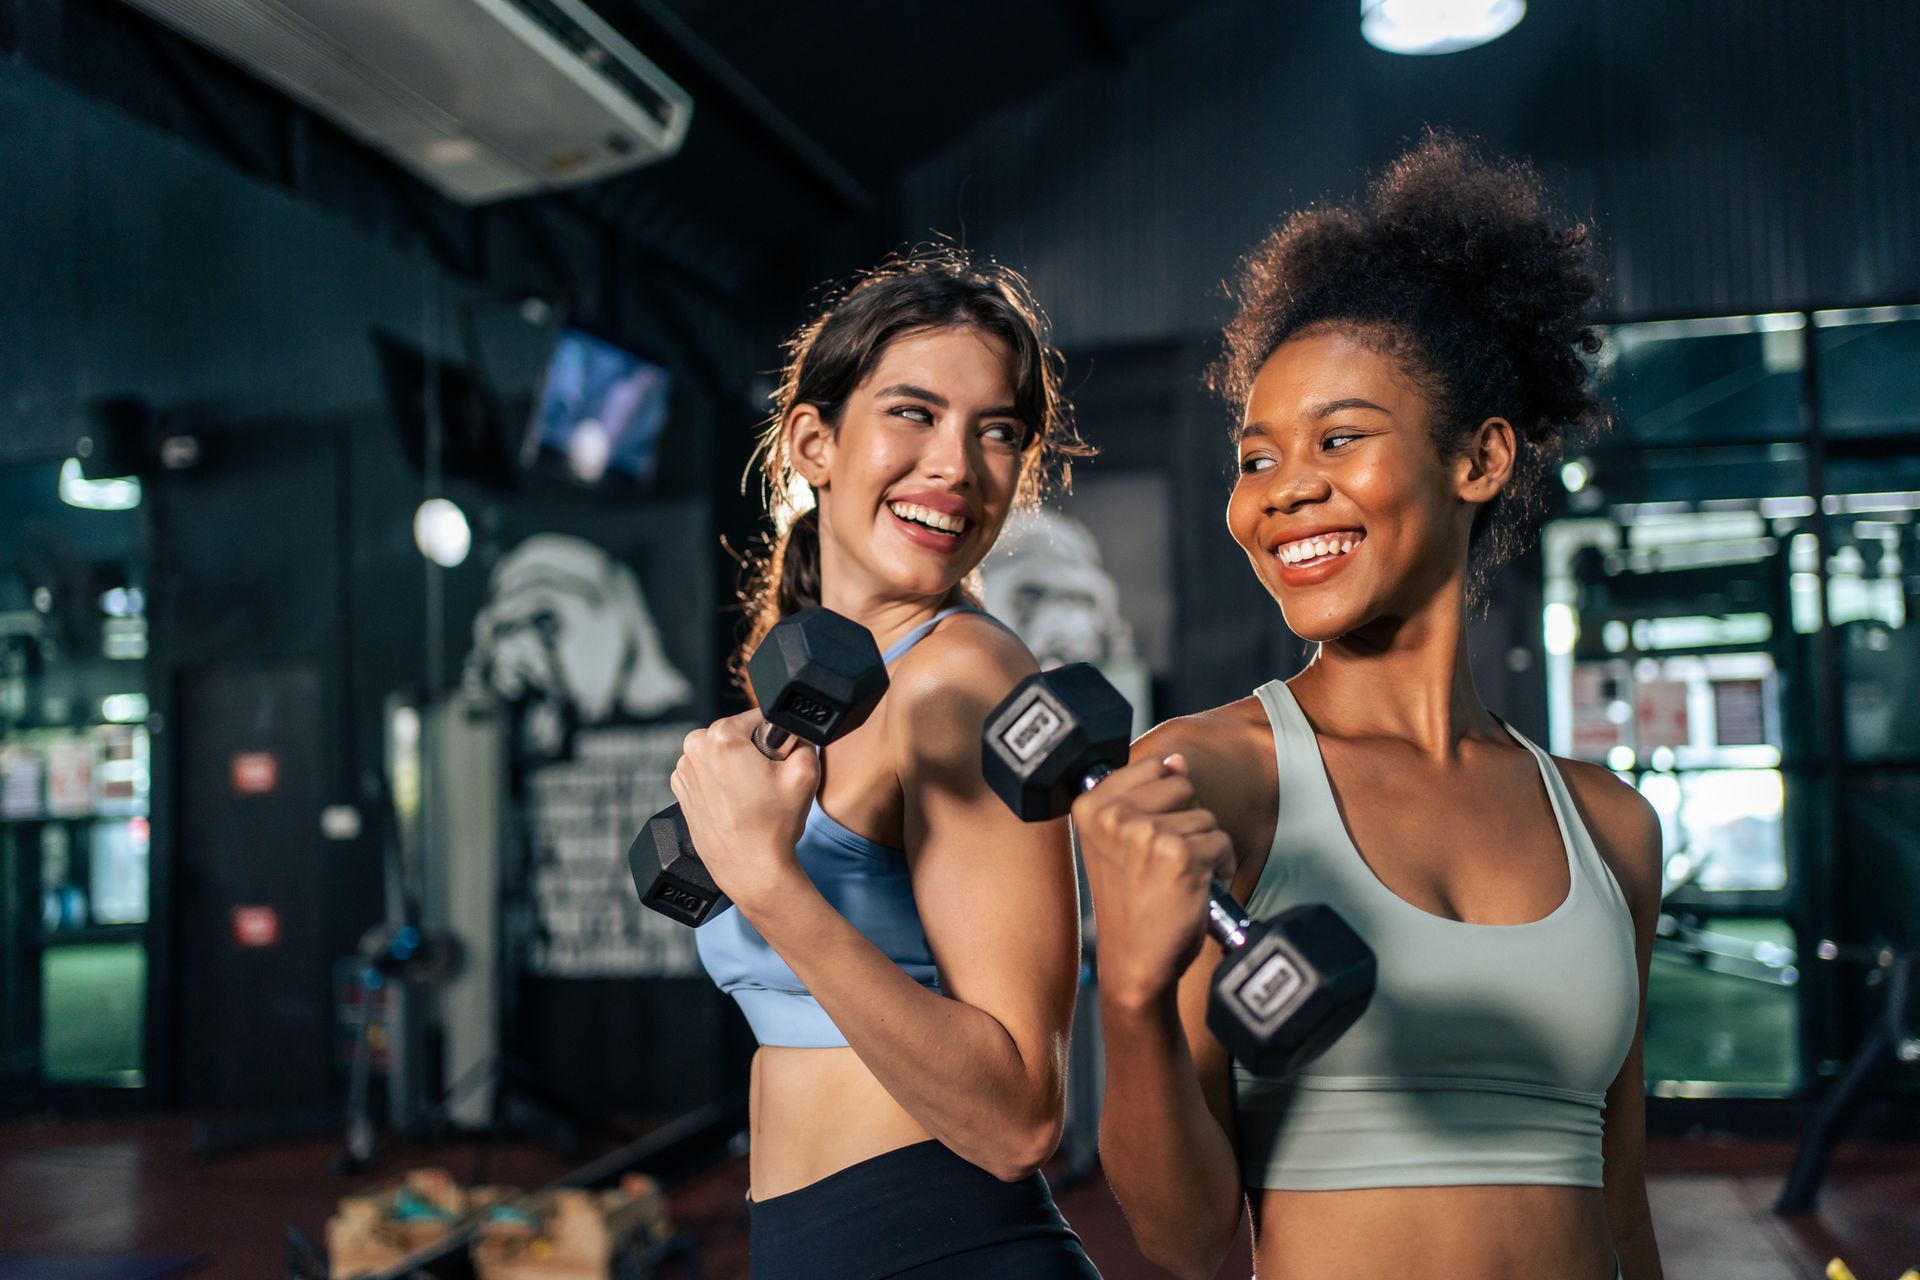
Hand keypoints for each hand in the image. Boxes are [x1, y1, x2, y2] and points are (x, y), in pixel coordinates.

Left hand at [668, 709, 819, 914]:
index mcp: (721, 736)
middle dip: (754, 751)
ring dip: (737, 766)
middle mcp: (694, 748)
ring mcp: (684, 770)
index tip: (778, 761)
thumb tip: (792, 729)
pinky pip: (707, 771)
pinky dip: (721, 781)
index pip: (758, 717)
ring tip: (751, 796)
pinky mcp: (681, 789)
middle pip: (737, 733)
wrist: (751, 869)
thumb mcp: (805, 772)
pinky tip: (735, 803)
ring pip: (721, 752)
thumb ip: (802, 736)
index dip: (776, 737)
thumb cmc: (774, 826)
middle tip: (767, 782)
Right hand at [1072, 754, 1234, 1009]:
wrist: (1134, 961)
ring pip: (1206, 817)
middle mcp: (1114, 816)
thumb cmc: (1129, 903)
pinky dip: (1219, 868)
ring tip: (1177, 880)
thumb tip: (1177, 761)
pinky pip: (1222, 842)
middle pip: (1181, 787)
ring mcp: (1147, 834)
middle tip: (1163, 862)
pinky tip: (1195, 890)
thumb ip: (1143, 795)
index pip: (1151, 767)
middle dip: (1185, 822)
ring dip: (1203, 849)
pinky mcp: (1181, 855)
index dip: (1161, 803)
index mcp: (1090, 806)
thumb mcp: (1119, 841)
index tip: (1145, 839)